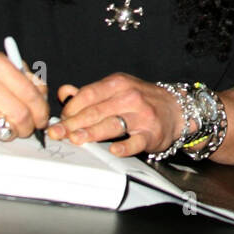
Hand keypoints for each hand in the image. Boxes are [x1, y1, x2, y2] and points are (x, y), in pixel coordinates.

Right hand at [0, 50, 48, 141]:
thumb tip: (43, 97)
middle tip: (28, 127)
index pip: (31, 93)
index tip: (42, 118)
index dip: (41, 110)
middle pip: (22, 114)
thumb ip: (25, 77)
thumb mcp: (0, 65)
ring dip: (13, 132)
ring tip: (8, 126)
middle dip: (30, 126)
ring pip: (7, 128)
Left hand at [48, 73, 191, 157]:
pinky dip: (125, 146)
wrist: (176, 109)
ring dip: (92, 132)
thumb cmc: (142, 100)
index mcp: (118, 84)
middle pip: (96, 110)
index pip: (88, 94)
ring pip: (112, 124)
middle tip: (58, 133)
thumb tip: (64, 92)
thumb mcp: (117, 89)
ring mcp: (141, 115)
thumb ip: (89, 92)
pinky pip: (136, 141)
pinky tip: (113, 150)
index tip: (59, 121)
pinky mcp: (151, 133)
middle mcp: (130, 96)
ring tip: (76, 139)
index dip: (71, 108)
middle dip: (74, 123)